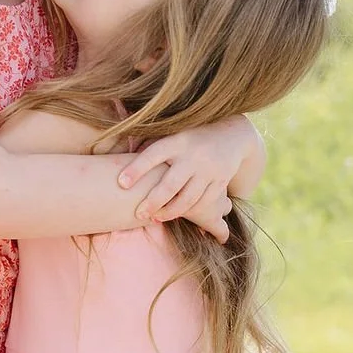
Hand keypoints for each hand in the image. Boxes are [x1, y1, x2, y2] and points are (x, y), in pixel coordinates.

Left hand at [117, 120, 245, 241]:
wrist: (231, 136)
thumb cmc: (191, 138)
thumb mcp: (174, 134)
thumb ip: (152, 145)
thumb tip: (121, 154)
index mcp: (178, 141)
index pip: (154, 155)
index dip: (137, 169)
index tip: (121, 183)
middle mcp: (193, 156)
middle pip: (171, 184)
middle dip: (153, 201)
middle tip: (138, 213)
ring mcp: (208, 170)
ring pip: (187, 198)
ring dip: (169, 211)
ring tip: (154, 218)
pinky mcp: (220, 182)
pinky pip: (202, 202)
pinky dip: (188, 211)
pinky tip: (174, 215)